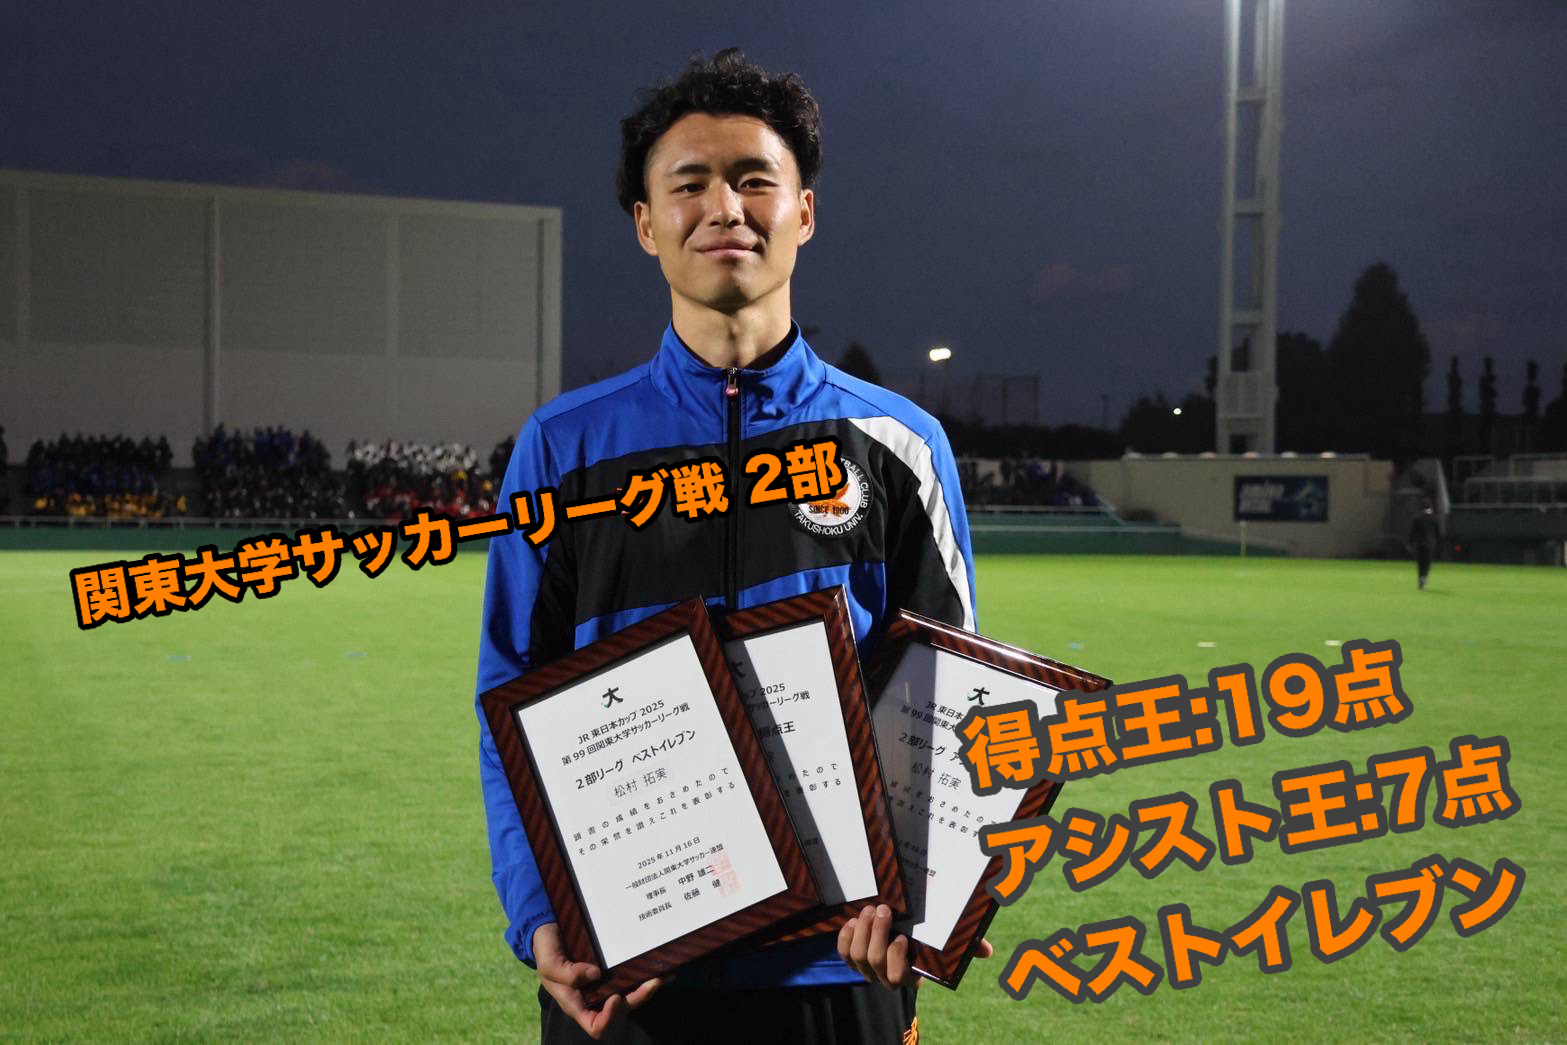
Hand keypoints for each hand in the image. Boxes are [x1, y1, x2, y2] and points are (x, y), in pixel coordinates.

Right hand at [534, 922, 665, 1039]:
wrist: (548, 929)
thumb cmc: (546, 950)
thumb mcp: (548, 963)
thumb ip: (567, 973)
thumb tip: (596, 975)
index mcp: (577, 1003)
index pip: (596, 1025)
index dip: (609, 1018)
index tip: (616, 997)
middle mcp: (594, 997)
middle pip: (621, 1009)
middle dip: (639, 997)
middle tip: (654, 980)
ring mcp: (604, 983)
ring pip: (630, 994)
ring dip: (648, 987)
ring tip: (664, 973)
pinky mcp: (612, 968)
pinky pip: (631, 976)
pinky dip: (646, 973)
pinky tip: (661, 963)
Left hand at [838, 906, 993, 988]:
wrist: (898, 930)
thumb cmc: (925, 937)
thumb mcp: (944, 940)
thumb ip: (966, 945)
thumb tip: (988, 951)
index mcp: (909, 974)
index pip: (898, 976)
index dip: (897, 957)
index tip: (903, 936)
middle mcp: (885, 975)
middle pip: (875, 961)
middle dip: (877, 934)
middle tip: (884, 910)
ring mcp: (866, 967)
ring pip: (858, 954)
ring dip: (863, 930)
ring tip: (871, 909)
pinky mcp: (850, 957)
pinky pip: (843, 951)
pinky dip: (846, 935)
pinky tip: (854, 920)